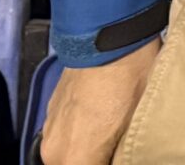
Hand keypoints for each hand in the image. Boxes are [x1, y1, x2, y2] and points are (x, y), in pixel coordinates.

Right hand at [38, 40, 162, 164]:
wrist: (109, 33)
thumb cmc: (129, 78)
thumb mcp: (135, 126)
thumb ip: (121, 156)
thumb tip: (123, 158)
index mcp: (75, 158)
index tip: (124, 157)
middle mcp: (53, 151)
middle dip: (99, 161)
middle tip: (120, 153)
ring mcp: (49, 131)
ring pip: (69, 158)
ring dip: (88, 155)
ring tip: (113, 141)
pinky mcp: (51, 114)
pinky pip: (65, 141)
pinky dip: (80, 142)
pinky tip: (102, 128)